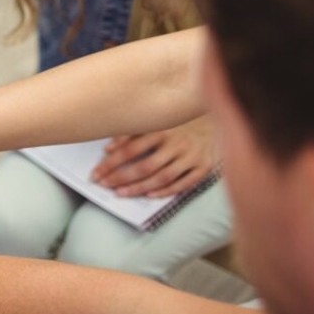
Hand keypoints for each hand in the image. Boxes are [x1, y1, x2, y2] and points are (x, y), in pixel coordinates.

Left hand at [91, 118, 218, 197]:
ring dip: (139, 188)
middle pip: (144, 166)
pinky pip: (183, 184)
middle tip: (103, 185)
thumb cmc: (177, 122)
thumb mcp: (154, 121)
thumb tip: (107, 149)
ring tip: (120, 193)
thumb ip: (131, 132)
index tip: (96, 174)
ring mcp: (191, 156)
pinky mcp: (204, 167)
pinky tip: (148, 196)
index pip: (130, 150)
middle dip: (120, 177)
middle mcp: (176, 143)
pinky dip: (165, 191)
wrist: (218, 117)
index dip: (111, 163)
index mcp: (161, 129)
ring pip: (162, 177)